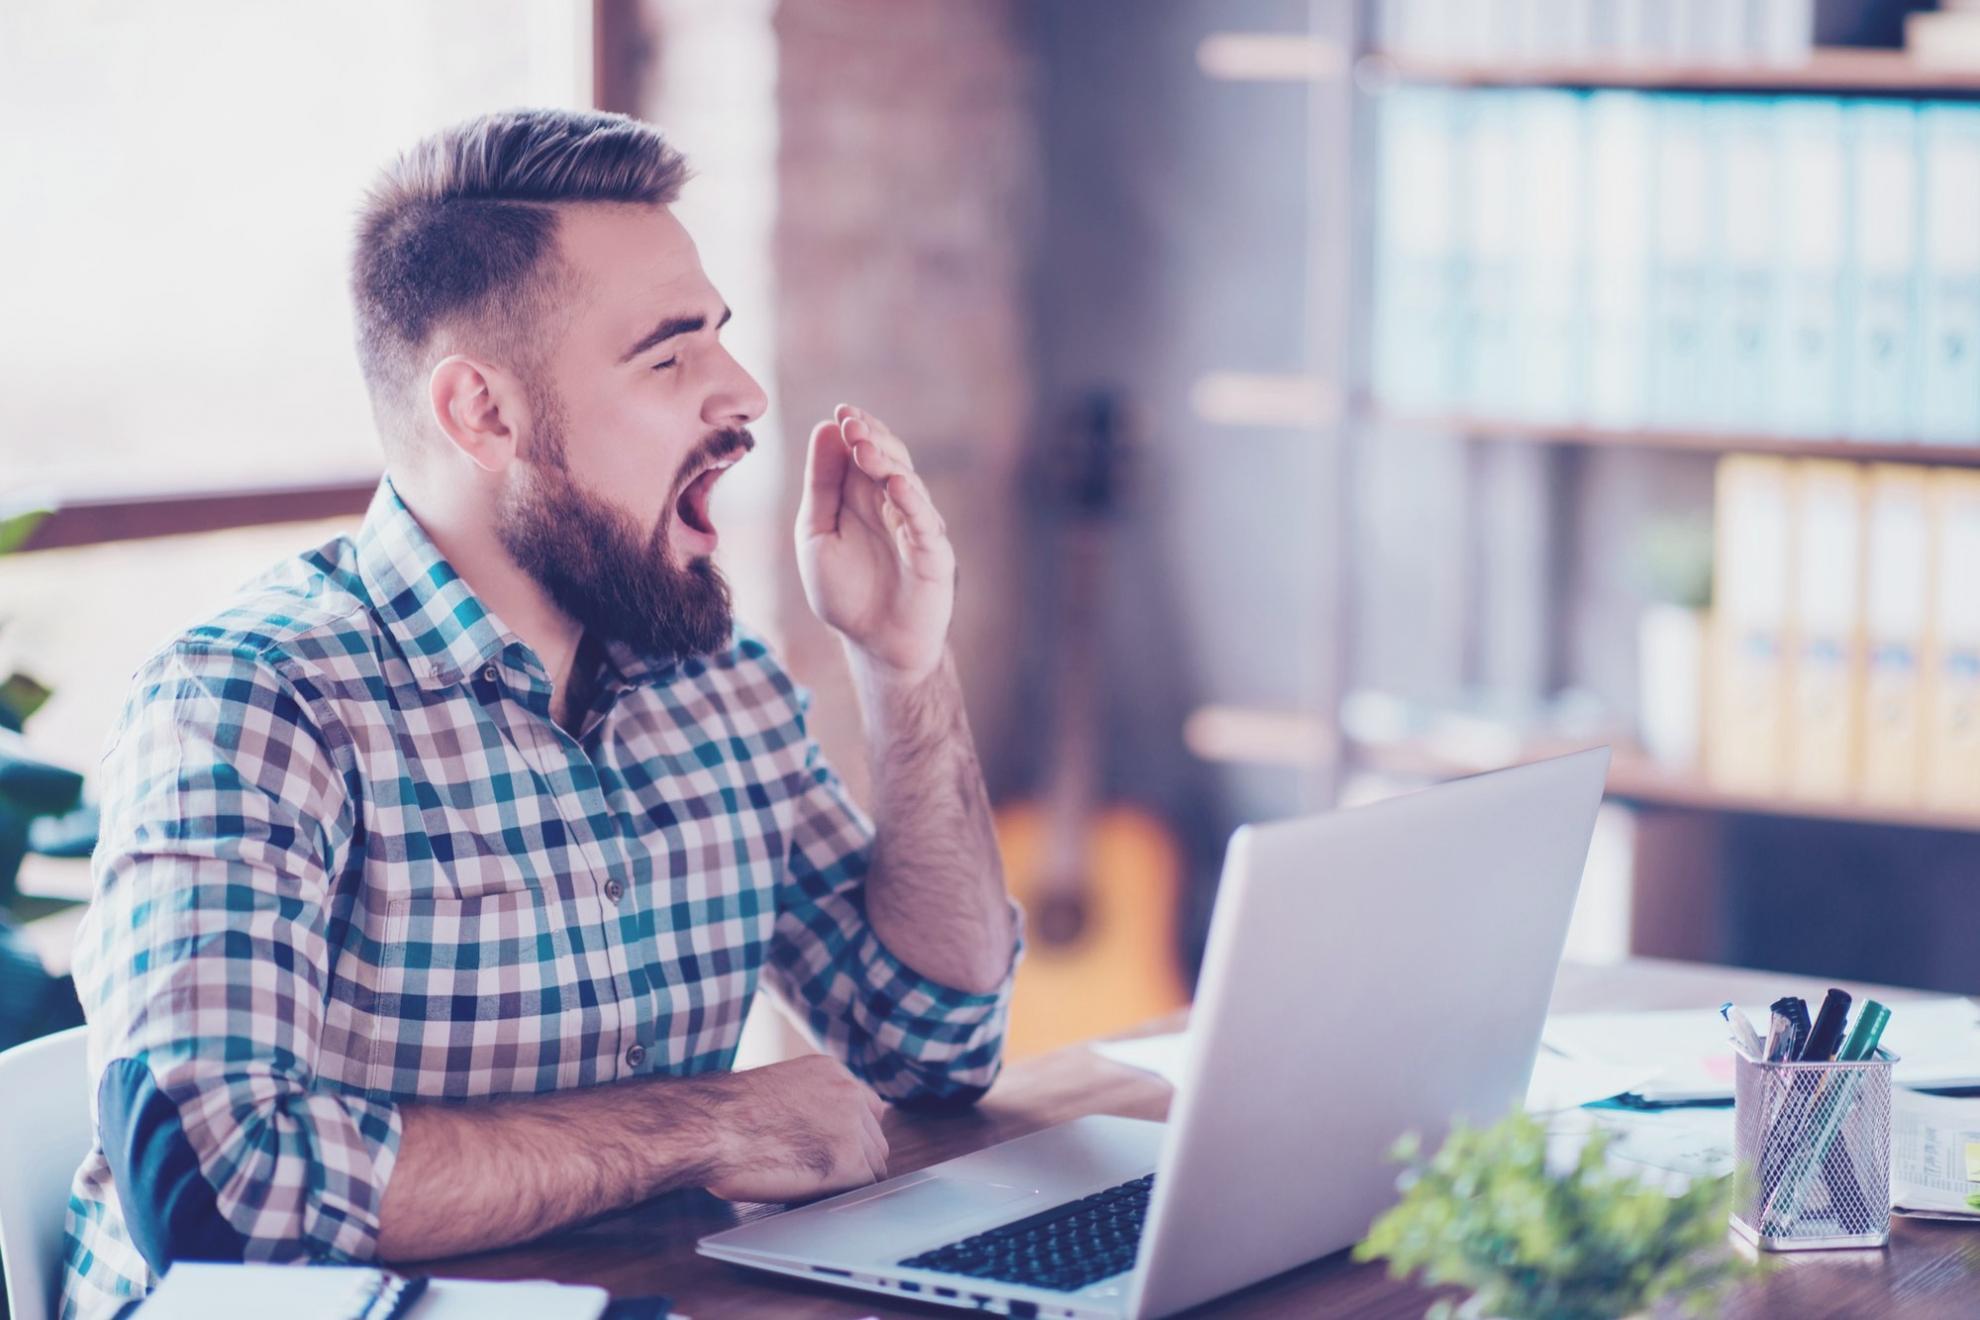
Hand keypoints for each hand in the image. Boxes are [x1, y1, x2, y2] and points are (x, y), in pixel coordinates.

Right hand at [705, 1055, 889, 1202]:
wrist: (711, 1127)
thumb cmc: (723, 1114)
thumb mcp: (774, 1088)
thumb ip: (805, 1102)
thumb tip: (813, 1128)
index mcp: (831, 1072)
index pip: (869, 1108)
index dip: (855, 1135)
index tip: (840, 1151)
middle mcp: (849, 1093)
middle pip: (875, 1139)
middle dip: (857, 1160)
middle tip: (825, 1178)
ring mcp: (852, 1126)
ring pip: (874, 1166)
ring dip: (850, 1181)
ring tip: (814, 1188)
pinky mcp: (849, 1162)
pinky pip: (864, 1187)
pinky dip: (844, 1197)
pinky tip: (816, 1197)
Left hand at [796, 403, 954, 683]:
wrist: (874, 645)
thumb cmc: (845, 591)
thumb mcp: (817, 533)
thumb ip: (821, 486)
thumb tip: (825, 429)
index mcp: (863, 496)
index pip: (863, 450)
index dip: (856, 429)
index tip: (841, 412)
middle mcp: (893, 504)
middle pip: (889, 459)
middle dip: (870, 438)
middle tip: (850, 422)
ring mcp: (916, 526)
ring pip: (907, 483)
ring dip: (886, 462)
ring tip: (863, 445)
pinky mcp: (934, 554)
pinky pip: (924, 523)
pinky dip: (912, 501)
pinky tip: (896, 484)